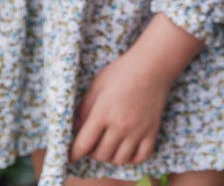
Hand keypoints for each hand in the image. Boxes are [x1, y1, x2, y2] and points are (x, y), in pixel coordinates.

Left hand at [70, 14, 202, 165]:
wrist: (152, 64)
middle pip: (101, 154)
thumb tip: (75, 128)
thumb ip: (84, 108)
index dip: (74, 153)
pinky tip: (127, 147)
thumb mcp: (97, 85)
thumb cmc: (122, 71)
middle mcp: (120, 125)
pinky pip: (141, 156)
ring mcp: (138, 129)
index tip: (71, 155)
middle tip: (94, 142)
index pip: (83, 144)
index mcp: (103, 112)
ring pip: (119, 159)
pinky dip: (132, 157)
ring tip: (110, 144)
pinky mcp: (152, 130)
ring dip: (111, 156)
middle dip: (93, 152)